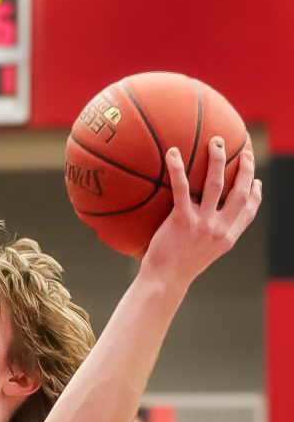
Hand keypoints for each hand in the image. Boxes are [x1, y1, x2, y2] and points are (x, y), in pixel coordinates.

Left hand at [141, 135, 261, 285]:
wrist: (164, 280)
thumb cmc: (177, 267)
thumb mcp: (201, 253)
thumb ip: (208, 236)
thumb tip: (203, 221)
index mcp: (228, 237)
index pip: (249, 211)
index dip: (256, 194)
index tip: (257, 180)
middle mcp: (221, 228)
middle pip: (240, 192)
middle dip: (246, 169)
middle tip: (243, 151)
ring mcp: (203, 223)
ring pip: (217, 184)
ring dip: (218, 159)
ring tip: (215, 141)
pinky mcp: (182, 219)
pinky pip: (182, 187)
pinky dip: (178, 167)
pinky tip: (173, 152)